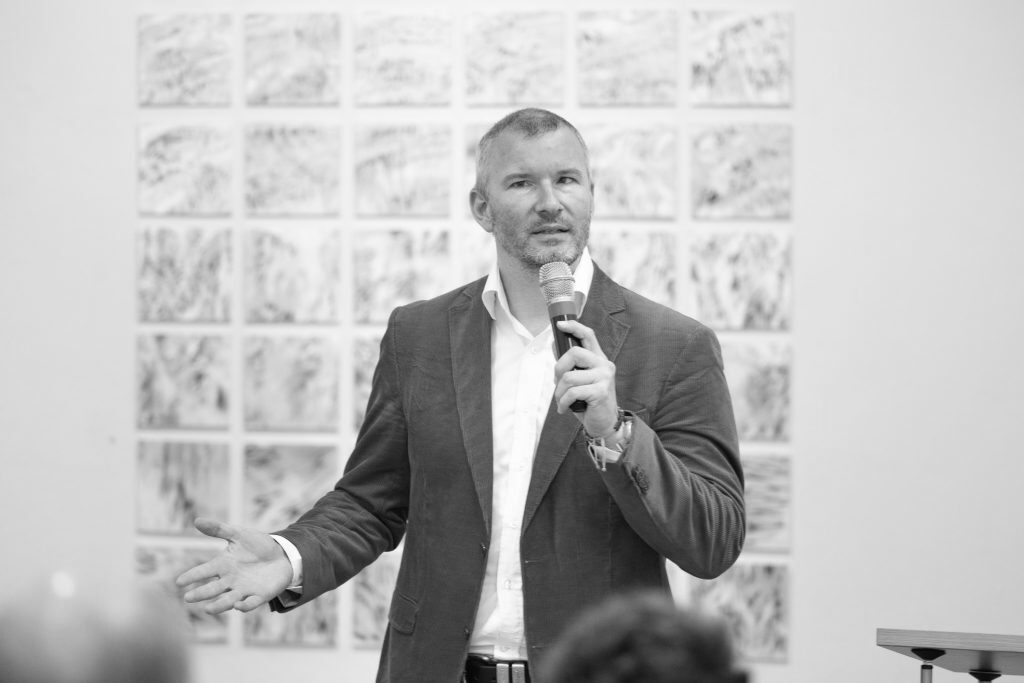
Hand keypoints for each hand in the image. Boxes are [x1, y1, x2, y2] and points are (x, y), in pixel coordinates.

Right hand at [175, 517, 292, 613]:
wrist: (282, 555)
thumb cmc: (257, 545)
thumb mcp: (239, 534)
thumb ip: (219, 529)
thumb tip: (197, 520)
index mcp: (223, 565)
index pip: (204, 571)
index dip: (192, 576)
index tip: (179, 581)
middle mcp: (230, 580)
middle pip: (213, 588)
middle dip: (200, 593)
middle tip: (188, 598)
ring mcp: (244, 589)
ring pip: (228, 600)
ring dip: (218, 605)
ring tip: (207, 609)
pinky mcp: (259, 596)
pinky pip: (250, 603)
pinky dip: (245, 606)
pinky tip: (239, 605)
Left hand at [553, 319, 617, 437]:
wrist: (604, 423)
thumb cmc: (589, 401)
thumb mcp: (579, 380)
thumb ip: (570, 364)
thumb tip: (554, 345)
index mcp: (598, 359)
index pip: (588, 335)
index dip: (574, 327)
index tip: (560, 325)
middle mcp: (604, 364)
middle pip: (574, 352)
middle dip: (558, 369)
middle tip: (557, 383)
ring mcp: (604, 377)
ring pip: (569, 376)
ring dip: (559, 391)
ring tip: (561, 400)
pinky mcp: (601, 391)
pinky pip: (573, 392)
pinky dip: (563, 402)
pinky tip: (564, 408)